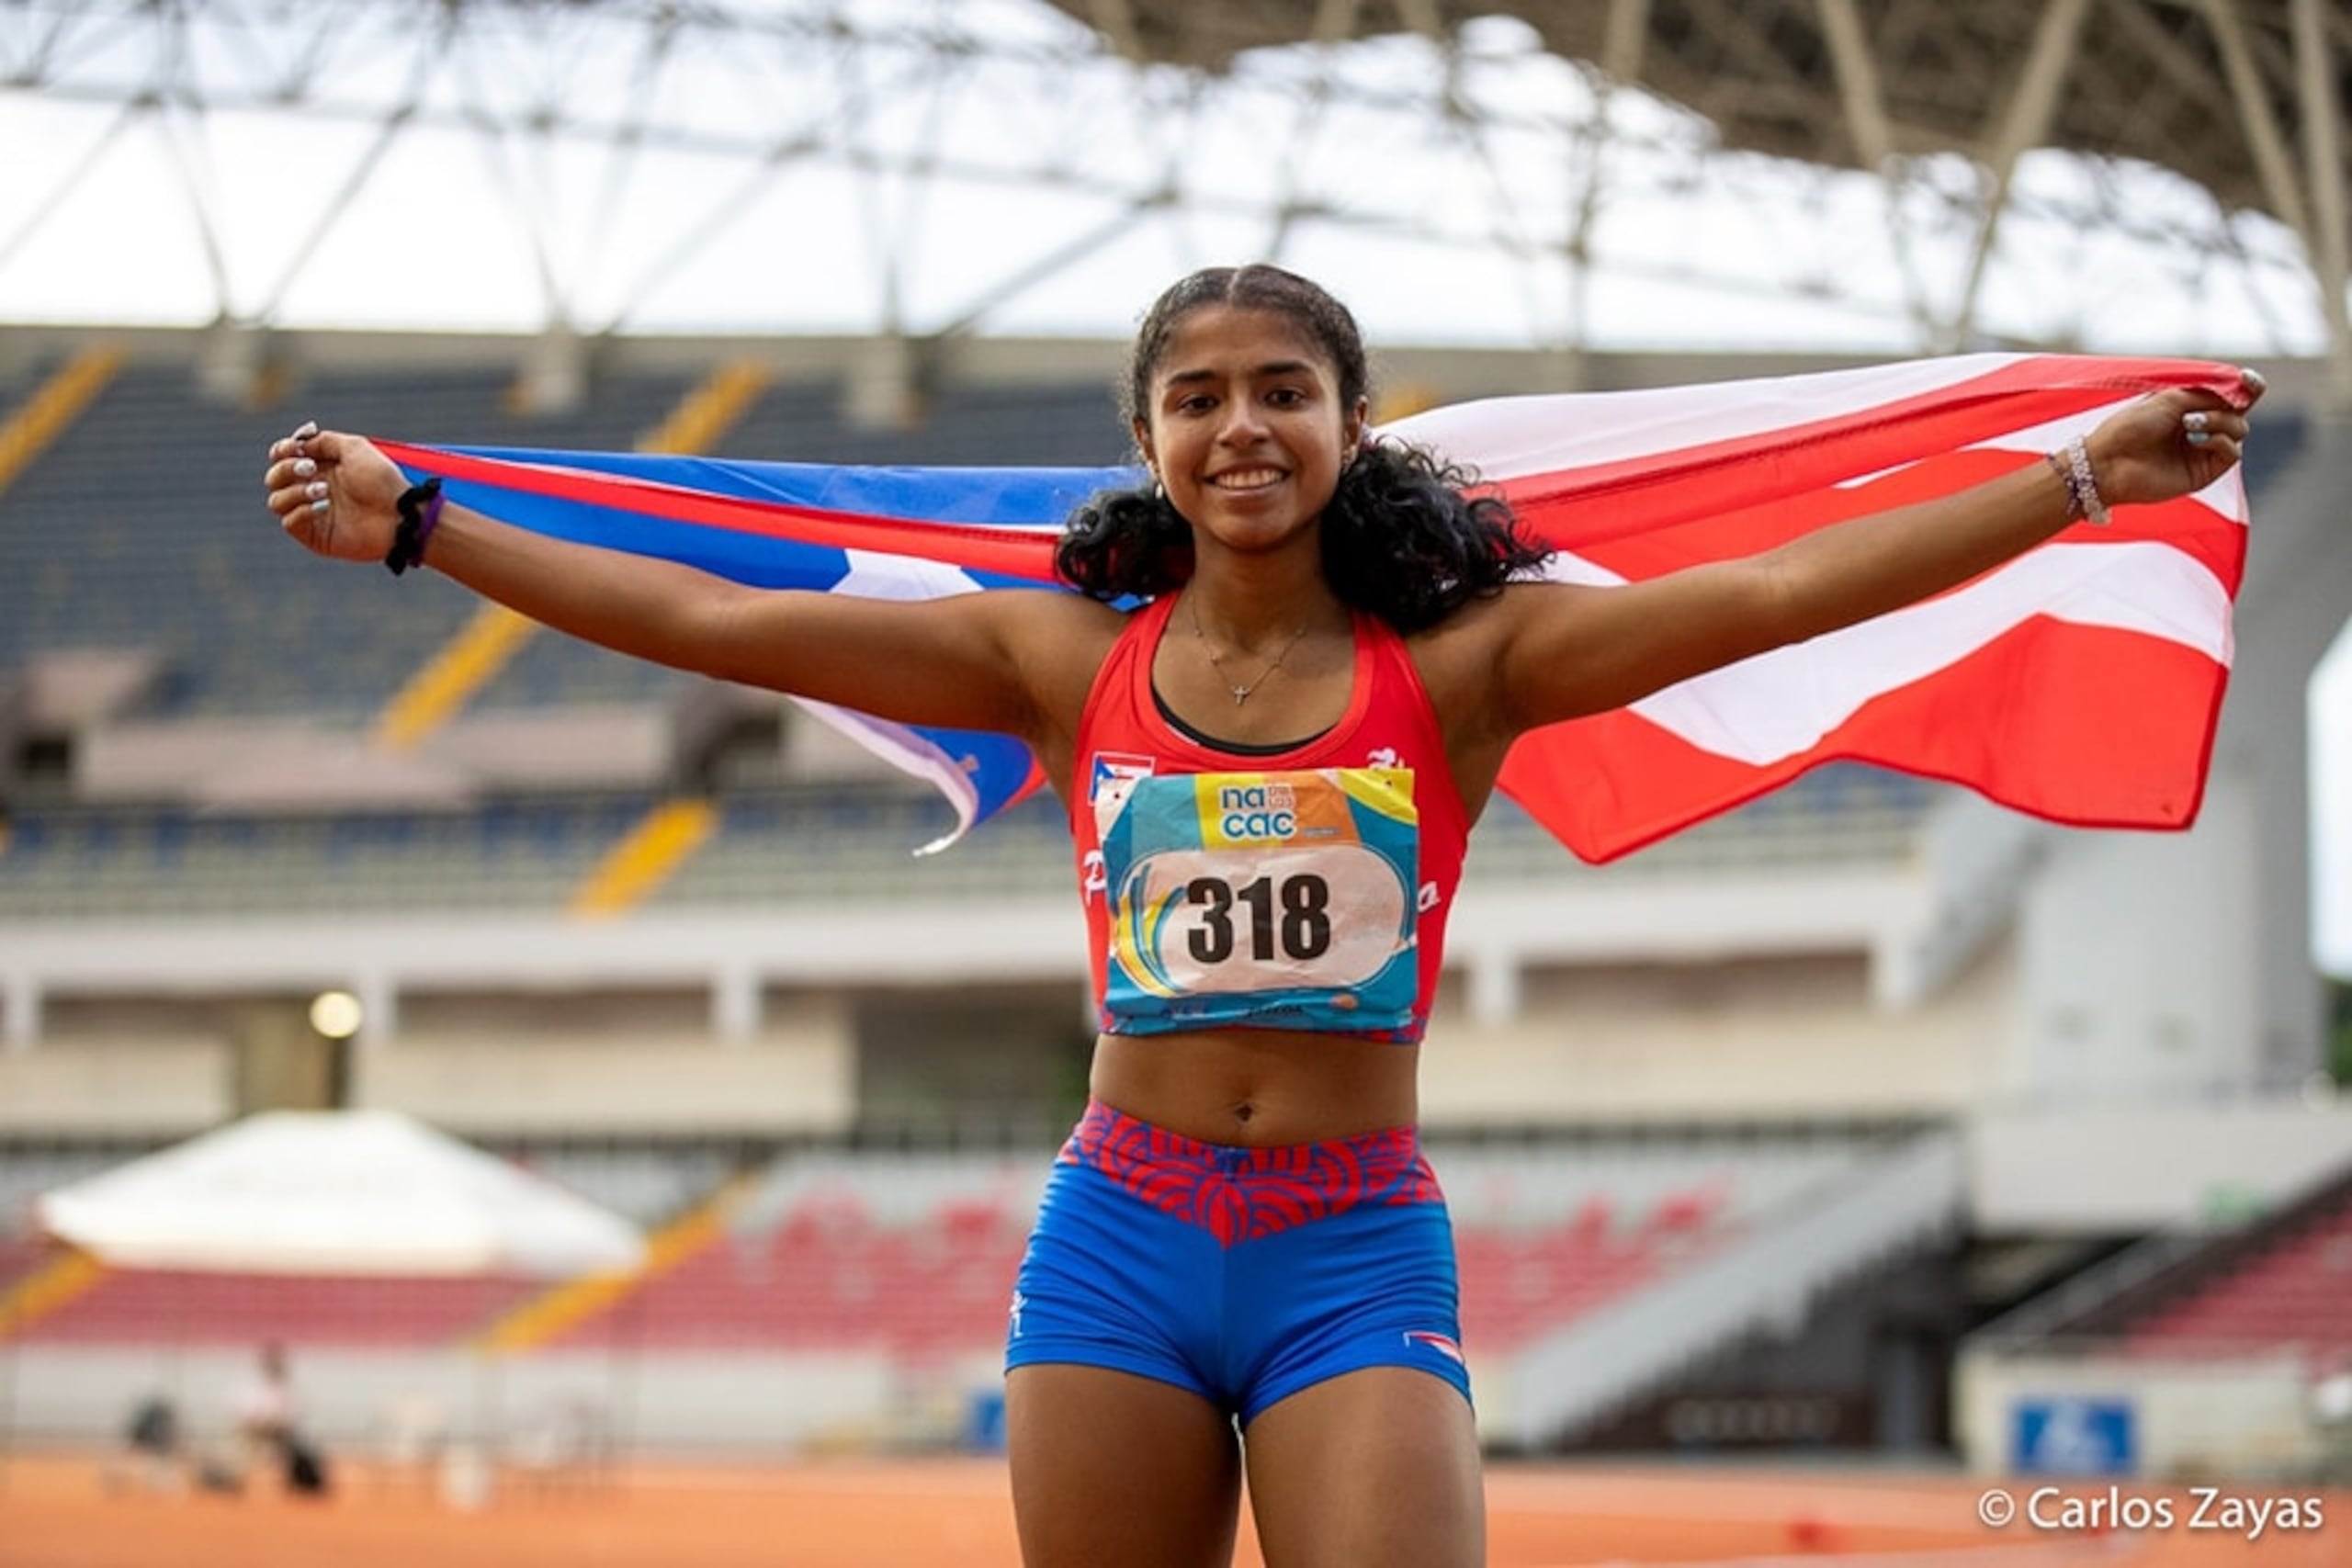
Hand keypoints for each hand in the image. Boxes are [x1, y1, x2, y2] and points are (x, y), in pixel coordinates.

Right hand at [262, 422, 408, 562]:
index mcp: (319, 467)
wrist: (400, 514)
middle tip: (310, 468)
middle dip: (287, 469)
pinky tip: (326, 506)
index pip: (281, 457)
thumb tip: (298, 442)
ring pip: (276, 501)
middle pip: (273, 477)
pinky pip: (289, 522)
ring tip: (323, 490)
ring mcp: (311, 514)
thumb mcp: (354, 448)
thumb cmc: (382, 481)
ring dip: (295, 491)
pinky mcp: (315, 535)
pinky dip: (302, 511)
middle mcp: (311, 489)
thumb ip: (323, 441)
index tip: (297, 448)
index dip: (282, 450)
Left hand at [2083, 367, 2262, 509]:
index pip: (2232, 395)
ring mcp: (2204, 450)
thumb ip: (2208, 393)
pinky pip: (2232, 453)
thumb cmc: (2131, 426)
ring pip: (2239, 430)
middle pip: (2240, 412)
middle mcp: (2202, 427)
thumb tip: (2241, 390)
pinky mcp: (2205, 472)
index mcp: (2192, 406)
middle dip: (2226, 406)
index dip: (2248, 386)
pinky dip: (2219, 441)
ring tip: (2188, 424)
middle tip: (2191, 413)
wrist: (2109, 462)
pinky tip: (2195, 439)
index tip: (2247, 378)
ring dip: (2219, 421)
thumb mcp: (2170, 399)